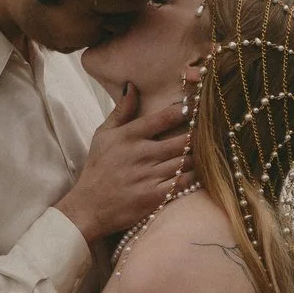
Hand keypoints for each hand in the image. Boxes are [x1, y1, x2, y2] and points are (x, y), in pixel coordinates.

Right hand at [56, 83, 190, 243]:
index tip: (194, 107)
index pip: (164, 118)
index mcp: (129, 136)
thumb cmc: (97, 168)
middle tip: (203, 132)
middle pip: (183, 140)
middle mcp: (142, 154)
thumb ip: (121, 111)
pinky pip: (185, 181)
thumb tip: (132, 85)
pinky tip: (192, 171)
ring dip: (195, 156)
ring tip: (200, 152)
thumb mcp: (103, 135)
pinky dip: (193, 175)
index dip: (183, 111)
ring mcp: (150, 176)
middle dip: (196, 135)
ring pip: (187, 160)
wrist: (90, 207)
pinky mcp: (157, 196)